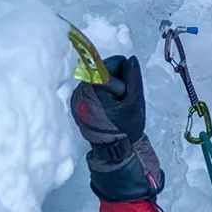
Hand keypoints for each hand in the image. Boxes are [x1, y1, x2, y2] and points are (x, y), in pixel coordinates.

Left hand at [69, 55, 162, 202]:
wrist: (114, 151)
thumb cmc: (125, 128)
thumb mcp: (135, 101)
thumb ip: (134, 78)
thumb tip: (131, 59)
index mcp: (93, 86)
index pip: (111, 63)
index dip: (125, 75)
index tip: (127, 92)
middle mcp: (80, 90)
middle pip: (102, 72)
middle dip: (116, 82)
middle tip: (122, 102)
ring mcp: (76, 99)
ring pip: (97, 82)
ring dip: (109, 91)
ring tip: (116, 108)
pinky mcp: (76, 107)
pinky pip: (91, 93)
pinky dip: (101, 98)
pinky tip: (108, 112)